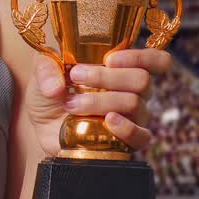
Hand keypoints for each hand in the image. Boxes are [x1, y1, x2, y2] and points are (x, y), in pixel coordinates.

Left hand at [25, 48, 171, 157]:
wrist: (43, 124)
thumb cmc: (51, 90)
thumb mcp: (43, 70)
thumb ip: (46, 69)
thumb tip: (56, 87)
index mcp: (121, 68)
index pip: (155, 60)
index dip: (141, 57)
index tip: (111, 59)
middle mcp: (132, 91)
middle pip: (141, 80)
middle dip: (107, 77)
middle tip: (77, 76)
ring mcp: (132, 117)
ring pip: (134, 103)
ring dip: (101, 101)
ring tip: (72, 103)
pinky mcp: (126, 141)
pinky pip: (141, 136)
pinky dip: (127, 128)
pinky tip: (108, 121)